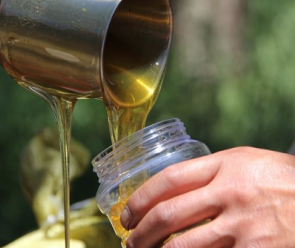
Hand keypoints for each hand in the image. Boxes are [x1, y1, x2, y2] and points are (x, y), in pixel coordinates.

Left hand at [120, 147, 294, 247]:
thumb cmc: (289, 184)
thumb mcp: (253, 166)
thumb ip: (215, 174)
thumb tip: (170, 191)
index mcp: (229, 165)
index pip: (168, 180)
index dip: (139, 200)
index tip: (127, 215)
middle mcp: (233, 193)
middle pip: (167, 215)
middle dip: (140, 234)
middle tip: (130, 243)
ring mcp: (245, 226)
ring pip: (182, 246)